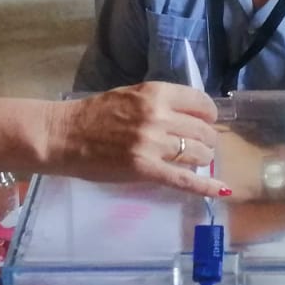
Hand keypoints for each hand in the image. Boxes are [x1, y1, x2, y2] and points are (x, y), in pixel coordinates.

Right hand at [49, 83, 223, 195]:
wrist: (64, 135)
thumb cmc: (93, 114)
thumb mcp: (131, 95)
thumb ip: (159, 102)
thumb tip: (189, 115)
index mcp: (155, 93)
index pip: (200, 103)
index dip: (208, 116)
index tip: (205, 123)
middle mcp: (158, 116)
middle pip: (203, 131)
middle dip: (206, 141)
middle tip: (198, 146)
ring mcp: (152, 144)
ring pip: (198, 154)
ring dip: (202, 159)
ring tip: (195, 161)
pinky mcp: (145, 169)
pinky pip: (184, 180)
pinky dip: (206, 186)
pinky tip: (221, 191)